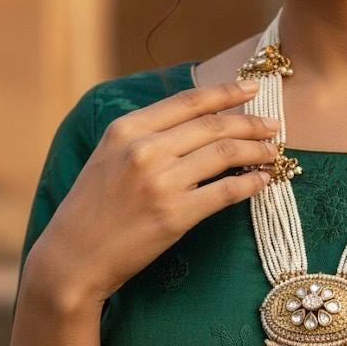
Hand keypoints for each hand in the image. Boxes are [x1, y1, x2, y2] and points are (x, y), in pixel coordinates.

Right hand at [26, 80, 277, 307]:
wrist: (72, 257)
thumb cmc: (92, 205)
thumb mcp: (110, 154)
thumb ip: (148, 132)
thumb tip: (201, 116)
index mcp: (127, 128)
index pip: (189, 101)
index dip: (226, 92)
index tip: (252, 88)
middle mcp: (144, 149)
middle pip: (213, 125)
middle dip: (251, 122)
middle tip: (274, 125)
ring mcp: (160, 182)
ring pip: (224, 154)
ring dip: (256, 151)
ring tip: (272, 152)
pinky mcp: (174, 215)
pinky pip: (225, 192)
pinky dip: (250, 184)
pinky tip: (262, 181)